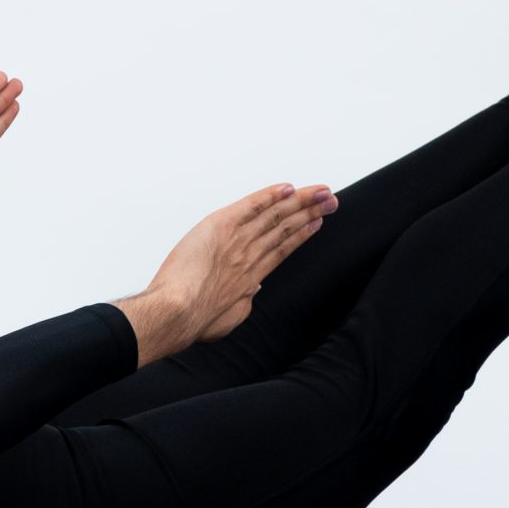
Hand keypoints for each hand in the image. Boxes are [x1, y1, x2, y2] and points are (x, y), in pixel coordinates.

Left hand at [140, 181, 337, 350]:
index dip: (301, 234)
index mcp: (251, 277)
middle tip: (330, 201)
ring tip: (321, 191)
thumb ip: (245, 302)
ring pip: (275, 215)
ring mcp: (238, 239)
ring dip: (300, 201)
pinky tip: (288, 188)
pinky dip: (270, 195)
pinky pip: (252, 205)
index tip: (316, 223)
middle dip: (310, 212)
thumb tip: (253, 289)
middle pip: (286, 228)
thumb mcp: (228, 318)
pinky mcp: (222, 226)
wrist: (178, 312)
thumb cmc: (196, 320)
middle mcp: (250, 255)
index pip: (282, 249)